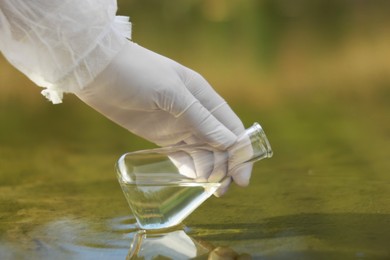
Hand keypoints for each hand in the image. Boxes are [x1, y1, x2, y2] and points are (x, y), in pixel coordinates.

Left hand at [74, 41, 251, 195]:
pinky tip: (191, 179)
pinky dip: (189, 168)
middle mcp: (195, 113)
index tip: (242, 177)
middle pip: (220, 144)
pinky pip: (181, 155)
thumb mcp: (172, 94)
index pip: (231, 128)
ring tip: (207, 188)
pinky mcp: (161, 136)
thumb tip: (230, 143)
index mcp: (204, 97)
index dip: (241, 152)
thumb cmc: (137, 74)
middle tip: (220, 189)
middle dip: (225, 167)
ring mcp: (178, 125)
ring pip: (202, 152)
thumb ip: (201, 119)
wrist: (98, 72)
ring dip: (208, 170)